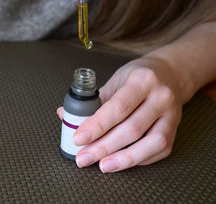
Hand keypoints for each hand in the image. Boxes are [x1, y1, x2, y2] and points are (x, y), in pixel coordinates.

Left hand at [57, 55, 182, 171]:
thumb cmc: (136, 77)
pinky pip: (159, 150)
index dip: (96, 126)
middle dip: (104, 147)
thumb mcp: (115, 80)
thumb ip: (92, 100)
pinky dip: (138, 159)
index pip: (118, 107)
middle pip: (131, 128)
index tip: (78, 138)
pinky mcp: (175, 129)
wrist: (169, 74)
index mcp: (142, 80)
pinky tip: (121, 161)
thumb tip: (64, 115)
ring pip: (150, 143)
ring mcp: (172, 114)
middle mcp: (161, 97)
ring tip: (102, 165)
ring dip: (123, 158)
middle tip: (83, 158)